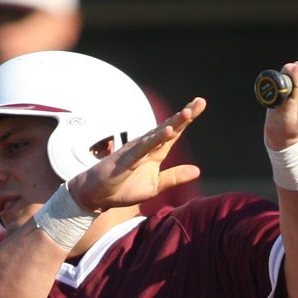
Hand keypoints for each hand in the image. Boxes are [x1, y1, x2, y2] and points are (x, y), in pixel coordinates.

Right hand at [69, 97, 206, 212]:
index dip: (187, 119)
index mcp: (156, 153)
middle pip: (168, 128)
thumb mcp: (155, 186)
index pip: (174, 133)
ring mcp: (136, 152)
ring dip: (172, 123)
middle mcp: (147, 148)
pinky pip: (143, 148)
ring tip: (187, 112)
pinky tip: (167, 132)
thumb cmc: (124, 188)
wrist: (97, 196)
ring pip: (157, 135)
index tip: (200, 103)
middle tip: (200, 101)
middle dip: (184, 115)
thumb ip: (174, 177)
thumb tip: (198, 170)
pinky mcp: (126, 160)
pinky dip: (155, 140)